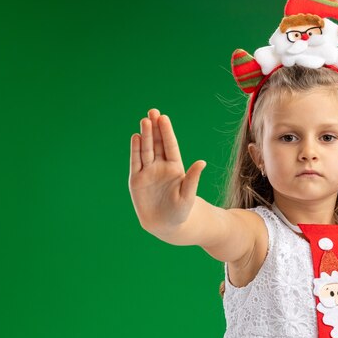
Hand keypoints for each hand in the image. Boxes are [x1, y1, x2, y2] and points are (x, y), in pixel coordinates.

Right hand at [128, 108, 205, 234]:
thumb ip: (193, 178)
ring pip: (146, 150)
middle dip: (155, 128)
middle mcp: (161, 167)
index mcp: (175, 168)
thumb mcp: (188, 195)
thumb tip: (202, 162)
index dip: (167, 133)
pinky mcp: (137, 180)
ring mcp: (148, 172)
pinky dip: (135, 150)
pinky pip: (136, 162)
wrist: (166, 225)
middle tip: (153, 112)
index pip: (170, 146)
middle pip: (157, 144)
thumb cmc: (181, 211)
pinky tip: (136, 138)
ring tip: (144, 121)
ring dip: (145, 136)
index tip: (164, 118)